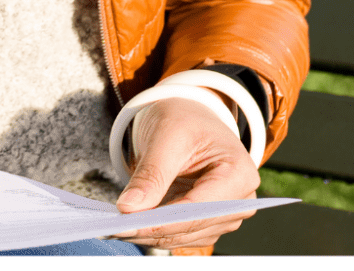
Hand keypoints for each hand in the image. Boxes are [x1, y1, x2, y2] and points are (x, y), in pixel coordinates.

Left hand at [113, 95, 260, 249]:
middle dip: (152, 229)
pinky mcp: (208, 222)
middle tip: (114, 228)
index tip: (129, 224)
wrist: (190, 117)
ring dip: (151, 235)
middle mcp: (239, 201)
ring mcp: (225, 216)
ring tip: (117, 228)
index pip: (199, 208)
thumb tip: (129, 208)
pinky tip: (130, 226)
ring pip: (185, 236)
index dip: (163, 221)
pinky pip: (181, 235)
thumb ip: (151, 173)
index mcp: (238, 173)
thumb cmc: (184, 120)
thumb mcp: (166, 135)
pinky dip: (155, 231)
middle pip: (192, 226)